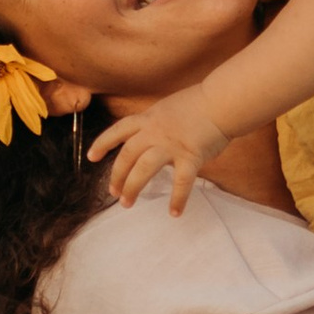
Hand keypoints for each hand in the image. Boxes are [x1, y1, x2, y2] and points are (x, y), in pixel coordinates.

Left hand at [88, 84, 231, 214]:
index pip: (119, 130)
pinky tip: (174, 213)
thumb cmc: (201, 104)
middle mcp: (155, 131)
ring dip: (132, 187)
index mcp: (149, 118)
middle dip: (117, 176)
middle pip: (127, 155)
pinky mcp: (191, 156)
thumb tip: (153, 141)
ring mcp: (172, 144)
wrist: (222, 101)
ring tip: (127, 203)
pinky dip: (178, 199)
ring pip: (144, 168)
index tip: (91, 157)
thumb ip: (158, 124)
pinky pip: (181, 182)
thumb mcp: (169, 108)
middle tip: (113, 193)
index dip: (103, 143)